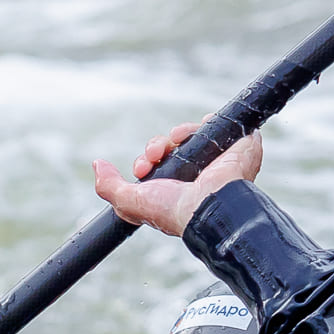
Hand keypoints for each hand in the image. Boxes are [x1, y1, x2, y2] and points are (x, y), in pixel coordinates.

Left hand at [94, 121, 263, 236]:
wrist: (206, 207)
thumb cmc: (172, 211)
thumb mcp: (130, 203)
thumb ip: (109, 187)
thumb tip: (97, 165)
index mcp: (176, 188)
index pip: (158, 163)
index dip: (145, 159)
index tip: (142, 167)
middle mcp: (195, 174)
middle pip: (171, 146)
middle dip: (156, 145)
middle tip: (155, 155)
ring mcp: (217, 159)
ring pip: (191, 135)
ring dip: (177, 133)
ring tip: (174, 142)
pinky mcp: (235, 146)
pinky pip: (220, 124)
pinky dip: (206, 122)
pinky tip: (198, 128)